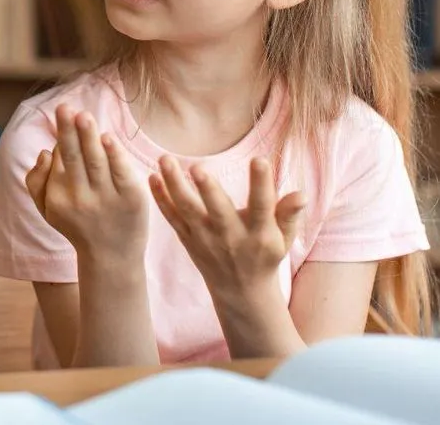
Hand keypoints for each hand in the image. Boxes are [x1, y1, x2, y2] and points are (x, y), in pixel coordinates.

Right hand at [26, 104, 147, 262]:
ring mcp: (107, 199)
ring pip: (96, 161)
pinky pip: (121, 172)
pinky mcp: (132, 200)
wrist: (111, 258)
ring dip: (89, 137)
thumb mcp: (47, 210)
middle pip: (73, 158)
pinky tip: (107, 138)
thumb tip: (44, 152)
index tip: (67, 115)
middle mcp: (79, 198)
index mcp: (58, 197)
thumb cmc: (77, 225)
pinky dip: (114, 154)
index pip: (59, 160)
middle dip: (68, 132)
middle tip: (64, 108)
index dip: (64, 138)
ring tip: (83, 116)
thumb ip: (35, 181)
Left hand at [150, 155, 304, 303]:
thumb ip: (289, 215)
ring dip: (174, 185)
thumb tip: (301, 193)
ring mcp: (205, 239)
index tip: (260, 160)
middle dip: (209, 190)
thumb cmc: (266, 254)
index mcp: (259, 235)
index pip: (263, 208)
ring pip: (187, 210)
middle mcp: (230, 237)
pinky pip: (171, 217)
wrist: (241, 291)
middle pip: (218, 211)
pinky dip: (160, 198)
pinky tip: (151, 177)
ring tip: (165, 160)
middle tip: (198, 167)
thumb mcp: (283, 238)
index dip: (262, 185)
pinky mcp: (187, 239)